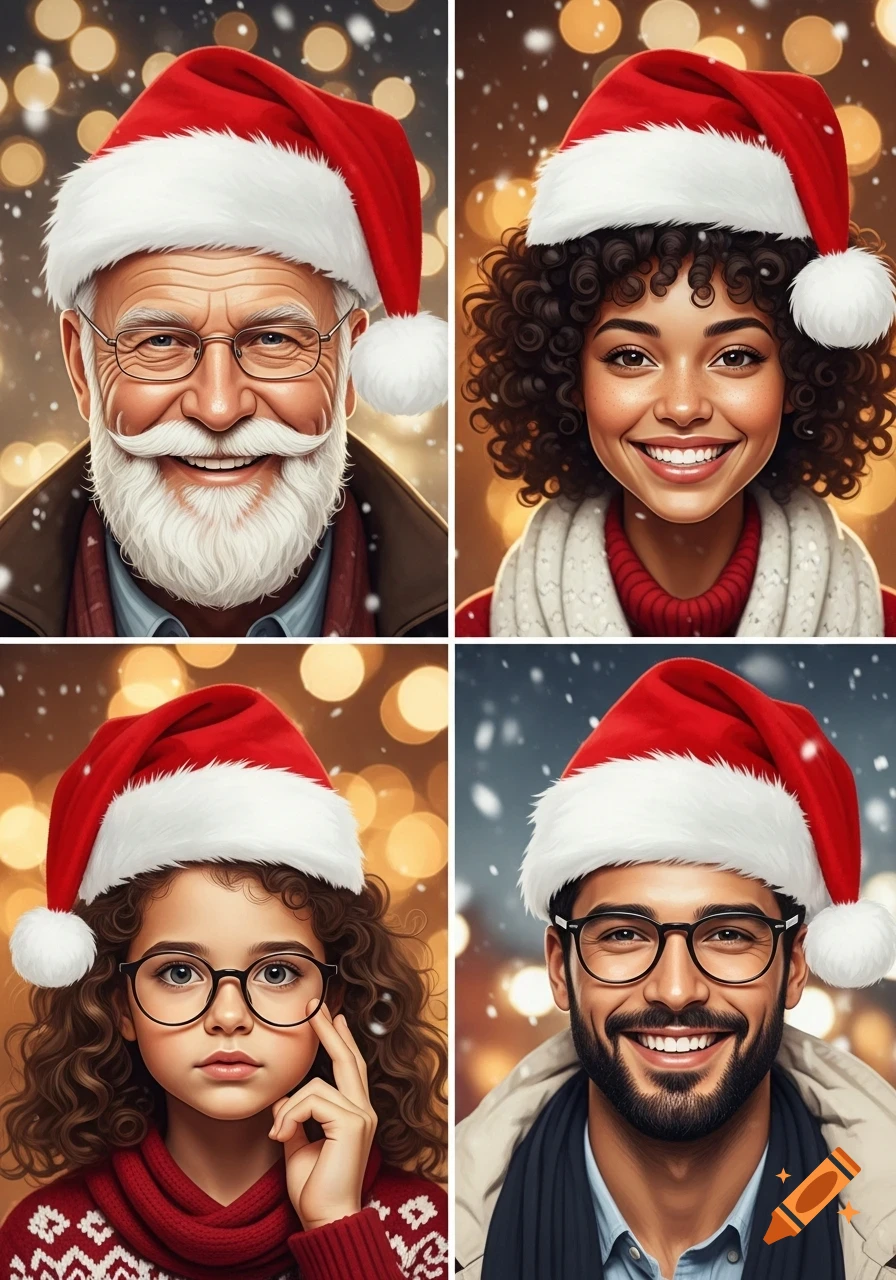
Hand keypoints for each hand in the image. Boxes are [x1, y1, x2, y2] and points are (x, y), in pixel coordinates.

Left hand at [269, 1001, 376, 1231]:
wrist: (325, 1218)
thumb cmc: (314, 1187)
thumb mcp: (298, 1144)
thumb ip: (294, 1117)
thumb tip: (282, 1098)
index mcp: (354, 1113)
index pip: (349, 1067)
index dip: (339, 1040)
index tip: (330, 1017)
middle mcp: (362, 1109)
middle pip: (346, 1058)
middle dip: (327, 1031)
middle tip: (313, 1006)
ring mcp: (360, 1114)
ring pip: (314, 1085)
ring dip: (289, 1108)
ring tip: (280, 1134)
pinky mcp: (351, 1122)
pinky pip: (311, 1100)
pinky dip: (291, 1116)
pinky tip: (283, 1136)